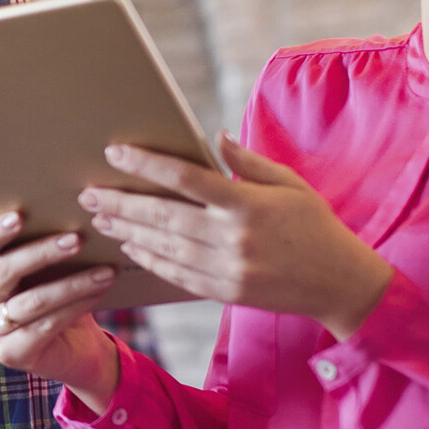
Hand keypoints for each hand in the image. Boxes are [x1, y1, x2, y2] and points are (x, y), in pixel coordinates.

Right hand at [0, 213, 121, 405]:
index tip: (20, 214)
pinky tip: (98, 291)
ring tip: (103, 269)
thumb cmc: (54, 294)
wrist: (73, 348)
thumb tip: (14, 197)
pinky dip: (75, 307)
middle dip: (42, 252)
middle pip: (2, 272)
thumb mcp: (40, 265)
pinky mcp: (10, 354)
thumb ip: (24, 237)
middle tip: (77, 239)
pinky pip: (45, 326)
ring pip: (31, 301)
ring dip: (71, 282)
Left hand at [82, 133, 391, 339]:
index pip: (185, 179)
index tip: (115, 152)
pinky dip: (149, 259)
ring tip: (100, 217)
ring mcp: (227, 269)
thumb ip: (248, 162)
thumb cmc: (316, 226)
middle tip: (88, 191)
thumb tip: (215, 136)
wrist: (340, 284)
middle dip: (121, 202)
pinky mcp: (225, 292)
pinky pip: (177, 274)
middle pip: (163, 216)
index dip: (146, 164)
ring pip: (163, 247)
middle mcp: (233, 238)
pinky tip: (129, 246)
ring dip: (127, 231)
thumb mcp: (290, 185)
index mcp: (248, 204)